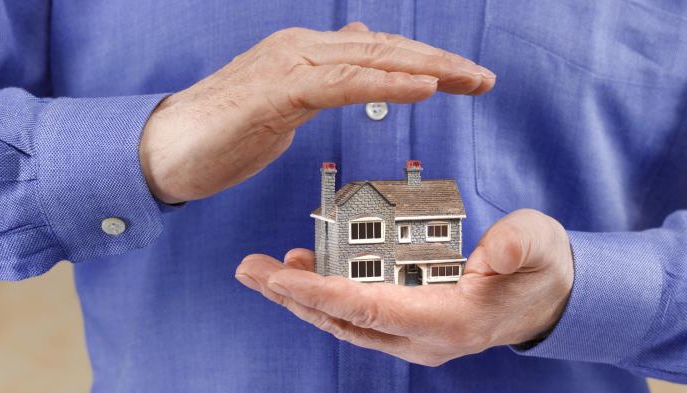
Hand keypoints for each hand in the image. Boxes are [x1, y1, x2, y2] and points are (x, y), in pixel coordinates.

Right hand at [139, 22, 495, 203]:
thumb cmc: (223, 132)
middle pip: (384, 49)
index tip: (464, 78)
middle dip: (440, 61)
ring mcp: (289, 63)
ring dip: (427, 67)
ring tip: (471, 79)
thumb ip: (323, 78)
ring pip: (371, 59)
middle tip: (485, 78)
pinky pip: (343, 83)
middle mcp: (302, 47)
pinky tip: (425, 87)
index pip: (377, 52)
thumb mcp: (285, 102)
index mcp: (306, 54)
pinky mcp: (278, 89)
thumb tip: (356, 51)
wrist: (165, 148)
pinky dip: (387, 83)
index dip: (424, 62)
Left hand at [235, 209, 572, 365]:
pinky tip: (307, 270)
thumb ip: (519, 245)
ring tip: (268, 269)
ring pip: (345, 322)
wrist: (542, 296)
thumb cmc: (536, 268)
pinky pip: (357, 313)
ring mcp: (412, 334)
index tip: (282, 278)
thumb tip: (496, 249)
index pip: (373, 310)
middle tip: (252, 270)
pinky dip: (327, 294)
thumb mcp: (536, 246)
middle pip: (346, 321)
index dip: (324, 294)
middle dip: (295, 298)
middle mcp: (422, 337)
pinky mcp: (407, 322)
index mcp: (448, 320)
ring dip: (304, 297)